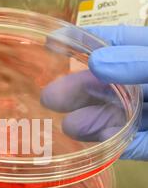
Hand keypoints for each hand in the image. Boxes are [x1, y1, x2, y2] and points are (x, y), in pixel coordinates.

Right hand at [42, 26, 147, 159]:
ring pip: (119, 117)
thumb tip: (98, 62)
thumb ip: (139, 62)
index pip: (120, 44)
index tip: (53, 42)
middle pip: (112, 85)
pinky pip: (134, 145)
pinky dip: (117, 144)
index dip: (87, 43)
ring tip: (69, 126)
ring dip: (92, 122)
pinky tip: (98, 142)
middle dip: (79, 90)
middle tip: (49, 98)